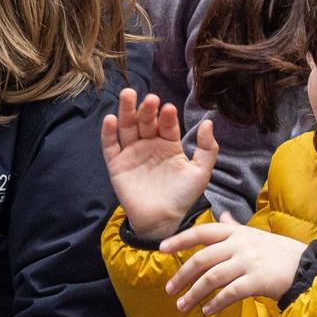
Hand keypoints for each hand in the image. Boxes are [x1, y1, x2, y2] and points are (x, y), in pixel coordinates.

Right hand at [100, 88, 217, 243]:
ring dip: (127, 111)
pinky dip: (108, 133)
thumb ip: (207, 148)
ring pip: (127, 127)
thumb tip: (208, 122)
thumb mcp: (200, 172)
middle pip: (145, 121)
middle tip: (150, 99)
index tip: (168, 109)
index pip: (166, 124)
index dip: (167, 116)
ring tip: (128, 95)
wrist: (163, 221)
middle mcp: (149, 145)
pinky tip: (111, 119)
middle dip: (146, 109)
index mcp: (168, 144)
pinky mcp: (116, 164)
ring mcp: (132, 153)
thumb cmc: (183, 197)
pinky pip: (110, 146)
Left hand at [160, 218, 308, 314]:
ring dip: (194, 293)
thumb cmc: (280, 252)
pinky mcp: (258, 280)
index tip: (161, 248)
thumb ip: (236, 227)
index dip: (180, 239)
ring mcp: (249, 262)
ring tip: (182, 306)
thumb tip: (223, 215)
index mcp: (237, 232)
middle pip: (202, 258)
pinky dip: (215, 303)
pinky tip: (207, 311)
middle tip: (169, 289)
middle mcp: (240, 244)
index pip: (202, 232)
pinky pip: (229, 293)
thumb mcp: (256, 234)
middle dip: (182, 275)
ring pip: (212, 278)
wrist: (308, 268)